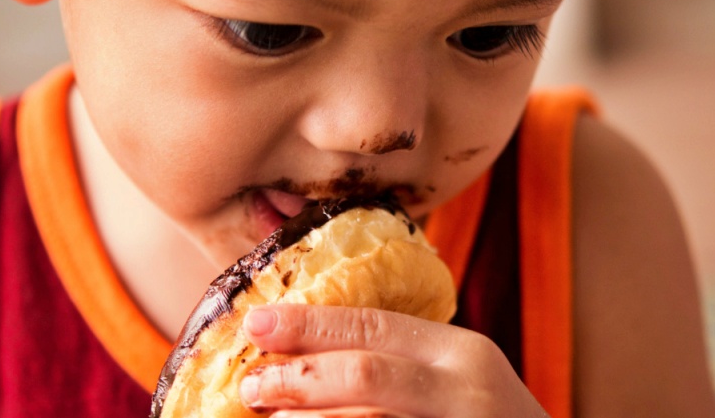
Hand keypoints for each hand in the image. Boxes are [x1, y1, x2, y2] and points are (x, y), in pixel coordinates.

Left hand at [238, 304, 549, 417]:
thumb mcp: (464, 382)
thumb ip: (411, 361)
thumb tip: (313, 353)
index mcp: (464, 354)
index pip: (376, 325)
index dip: (310, 324)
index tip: (256, 323)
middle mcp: (464, 390)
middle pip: (365, 373)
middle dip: (298, 376)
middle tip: (250, 384)